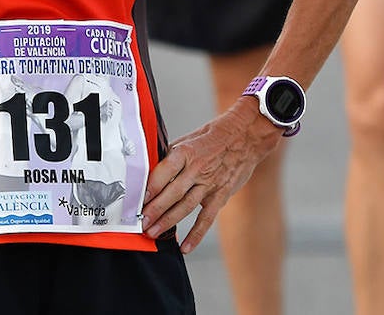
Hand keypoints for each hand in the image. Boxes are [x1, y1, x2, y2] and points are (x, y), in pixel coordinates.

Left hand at [141, 103, 280, 252]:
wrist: (245, 135)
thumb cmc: (213, 137)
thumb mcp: (187, 139)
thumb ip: (170, 156)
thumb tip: (150, 171)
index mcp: (185, 152)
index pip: (163, 173)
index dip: (149, 188)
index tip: (138, 199)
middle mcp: (197, 168)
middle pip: (172, 193)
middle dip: (155, 210)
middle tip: (142, 223)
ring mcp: (210, 183)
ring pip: (186, 206)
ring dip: (168, 221)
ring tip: (153, 232)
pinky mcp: (221, 195)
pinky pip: (207, 218)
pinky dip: (196, 234)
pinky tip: (185, 246)